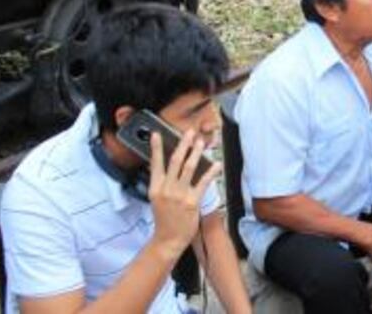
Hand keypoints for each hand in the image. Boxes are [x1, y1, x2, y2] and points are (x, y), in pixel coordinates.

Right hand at [148, 130, 221, 259]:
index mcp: (155, 188)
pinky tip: (216, 164)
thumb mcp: (157, 199)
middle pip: (175, 161)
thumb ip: (163, 182)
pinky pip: (203, 183)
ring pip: (189, 168)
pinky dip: (211, 172)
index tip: (157, 134)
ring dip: (196, 153)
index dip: (156, 148)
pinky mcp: (192, 202)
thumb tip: (172, 165)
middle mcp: (166, 189)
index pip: (155, 164)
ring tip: (202, 142)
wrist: (168, 239)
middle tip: (189, 132)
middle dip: (183, 144)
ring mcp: (179, 195)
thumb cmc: (165, 218)